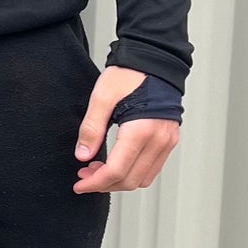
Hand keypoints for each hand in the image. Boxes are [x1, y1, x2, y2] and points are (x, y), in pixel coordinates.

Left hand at [72, 67, 179, 193]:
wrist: (155, 61)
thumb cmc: (130, 74)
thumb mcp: (102, 97)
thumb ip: (91, 128)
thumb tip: (82, 156)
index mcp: (141, 130)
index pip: (116, 171)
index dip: (95, 183)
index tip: (79, 185)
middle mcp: (159, 140)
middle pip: (130, 180)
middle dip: (104, 184)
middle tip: (84, 176)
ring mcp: (167, 142)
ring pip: (143, 179)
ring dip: (119, 180)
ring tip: (97, 169)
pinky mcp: (169, 140)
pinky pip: (152, 168)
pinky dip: (133, 172)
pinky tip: (116, 162)